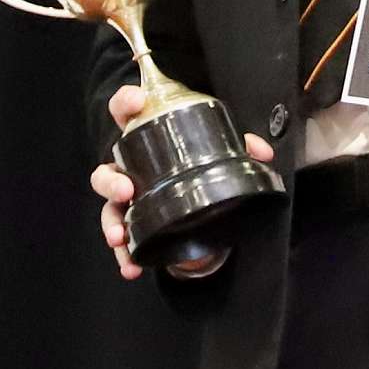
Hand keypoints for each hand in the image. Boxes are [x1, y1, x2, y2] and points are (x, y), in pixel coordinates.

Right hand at [90, 84, 275, 280]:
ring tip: (120, 237)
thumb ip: (240, 148)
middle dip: (111, 181)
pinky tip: (131, 267)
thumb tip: (261, 152)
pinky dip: (125, 255)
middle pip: (106, 170)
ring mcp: (127, 199)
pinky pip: (123, 240)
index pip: (126, 113)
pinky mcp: (133, 225)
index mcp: (146, 140)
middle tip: (125, 190)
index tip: (136, 101)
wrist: (195, 200)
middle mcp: (129, 169)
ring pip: (108, 209)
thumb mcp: (219, 152)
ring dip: (111, 223)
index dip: (126, 102)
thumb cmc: (195, 163)